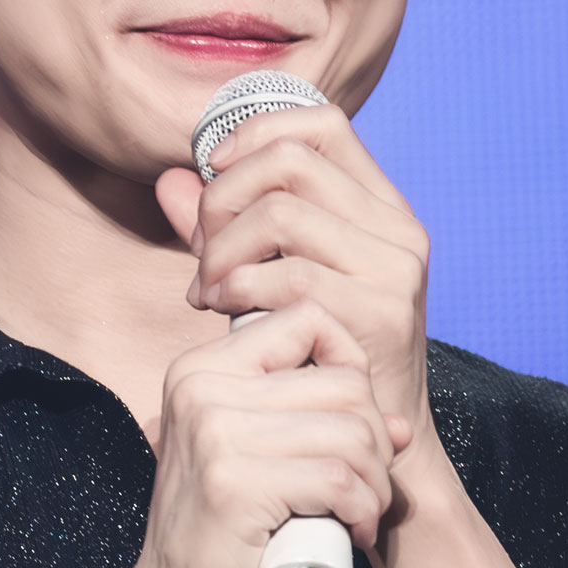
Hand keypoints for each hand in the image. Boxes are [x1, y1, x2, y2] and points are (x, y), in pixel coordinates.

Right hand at [125, 302, 399, 567]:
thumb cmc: (224, 541)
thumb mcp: (261, 462)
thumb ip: (317, 426)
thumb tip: (398, 424)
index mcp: (201, 369)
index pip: (308, 320)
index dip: (351, 370)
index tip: (350, 427)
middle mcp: (202, 388)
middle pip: (345, 384)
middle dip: (375, 442)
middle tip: (362, 489)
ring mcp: (214, 433)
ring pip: (352, 433)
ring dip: (375, 484)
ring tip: (357, 515)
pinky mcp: (235, 483)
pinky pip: (341, 479)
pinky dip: (362, 511)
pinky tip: (350, 533)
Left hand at [155, 105, 435, 462]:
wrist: (375, 445)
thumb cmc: (317, 356)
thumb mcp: (273, 280)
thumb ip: (226, 228)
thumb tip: (171, 179)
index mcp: (380, 207)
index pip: (322, 123)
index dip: (256, 131)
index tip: (213, 169)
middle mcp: (397, 228)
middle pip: (289, 162)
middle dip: (223, 198)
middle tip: (200, 250)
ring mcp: (395, 267)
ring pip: (279, 214)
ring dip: (222, 251)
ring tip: (205, 291)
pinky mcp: (381, 310)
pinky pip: (286, 276)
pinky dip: (236, 288)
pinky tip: (220, 312)